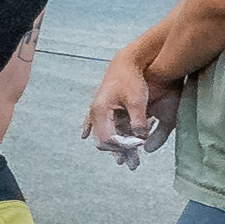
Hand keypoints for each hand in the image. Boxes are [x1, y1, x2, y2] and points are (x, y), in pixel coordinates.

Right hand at [84, 43, 167, 157]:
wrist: (127, 61)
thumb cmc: (132, 79)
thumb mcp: (138, 101)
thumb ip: (138, 122)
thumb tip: (140, 140)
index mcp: (101, 111)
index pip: (108, 139)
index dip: (124, 146)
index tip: (139, 146)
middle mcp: (95, 113)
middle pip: (102, 140)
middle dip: (118, 152)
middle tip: (134, 162)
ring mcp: (96, 109)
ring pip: (102, 134)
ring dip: (114, 148)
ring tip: (126, 161)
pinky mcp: (101, 105)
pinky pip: (93, 122)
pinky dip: (93, 130)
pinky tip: (84, 135)